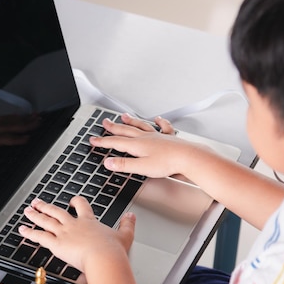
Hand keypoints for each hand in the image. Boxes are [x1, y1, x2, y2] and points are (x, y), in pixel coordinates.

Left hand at [19, 196, 135, 273]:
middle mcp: (74, 225)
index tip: (72, 201)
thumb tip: (131, 216)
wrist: (104, 259)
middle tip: (38, 202)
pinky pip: (39, 236)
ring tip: (27, 210)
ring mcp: (64, 233)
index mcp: (89, 222)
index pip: (81, 206)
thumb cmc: (113, 251)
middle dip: (46, 206)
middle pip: (57, 211)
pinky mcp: (56, 244)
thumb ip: (127, 225)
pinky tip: (22, 230)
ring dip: (35, 215)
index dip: (76, 202)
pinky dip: (29, 233)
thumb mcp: (125, 235)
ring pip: (46, 221)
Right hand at [91, 114, 205, 178]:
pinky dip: (159, 122)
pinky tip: (157, 119)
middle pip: (126, 130)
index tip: (93, 140)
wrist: (189, 157)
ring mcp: (158, 136)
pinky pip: (163, 127)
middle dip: (113, 127)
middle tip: (104, 123)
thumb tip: (108, 163)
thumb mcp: (142, 167)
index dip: (103, 142)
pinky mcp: (169, 138)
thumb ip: (124, 164)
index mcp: (137, 145)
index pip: (116, 142)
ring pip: (141, 126)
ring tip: (124, 116)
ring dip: (131, 121)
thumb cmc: (168, 163)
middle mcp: (146, 138)